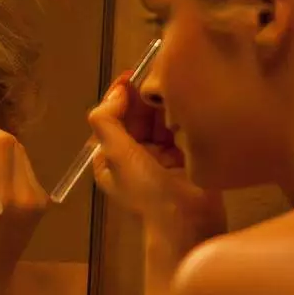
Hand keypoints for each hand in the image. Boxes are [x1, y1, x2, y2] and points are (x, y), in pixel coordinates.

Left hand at [87, 71, 225, 258]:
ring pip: (159, 119)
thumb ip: (106, 122)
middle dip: (143, 96)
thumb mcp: (116, 155)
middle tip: (155, 72)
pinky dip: (181, 114)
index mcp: (111, 157)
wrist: (185, 222)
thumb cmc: (145, 192)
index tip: (129, 75)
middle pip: (136, 115)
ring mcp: (160, 155)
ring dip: (163, 102)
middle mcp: (134, 154)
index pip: (112, 118)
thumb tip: (115, 92)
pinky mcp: (185, 156)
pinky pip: (180, 127)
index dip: (118, 96)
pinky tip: (186, 99)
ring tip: (172, 82)